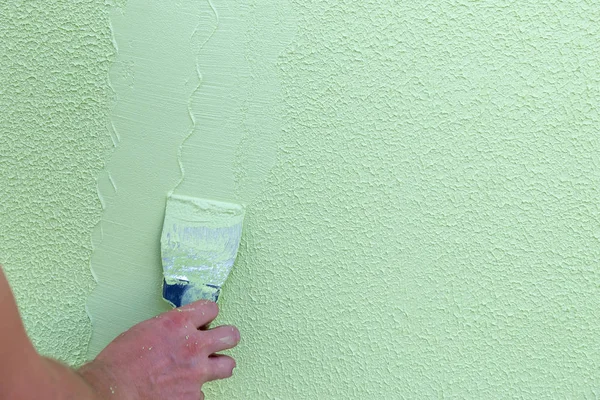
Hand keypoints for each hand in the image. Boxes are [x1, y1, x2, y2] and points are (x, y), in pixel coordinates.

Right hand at [78, 300, 239, 399]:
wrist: (110, 392)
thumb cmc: (117, 364)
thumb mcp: (144, 330)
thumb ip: (170, 328)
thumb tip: (178, 331)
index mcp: (178, 324)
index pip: (211, 308)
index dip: (208, 314)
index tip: (206, 319)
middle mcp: (193, 346)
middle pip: (231, 335)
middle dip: (225, 337)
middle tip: (218, 342)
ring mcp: (197, 373)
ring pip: (227, 366)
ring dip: (217, 365)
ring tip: (205, 367)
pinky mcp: (193, 397)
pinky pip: (202, 392)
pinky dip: (193, 391)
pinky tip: (179, 389)